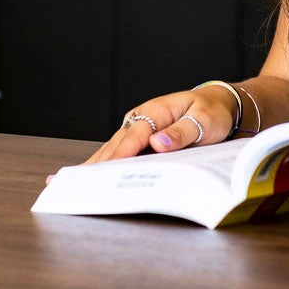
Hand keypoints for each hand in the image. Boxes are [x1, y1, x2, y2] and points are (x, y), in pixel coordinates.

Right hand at [68, 86, 239, 171]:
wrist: (217, 105)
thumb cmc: (211, 112)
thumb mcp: (204, 120)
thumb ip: (181, 132)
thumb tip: (158, 143)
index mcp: (155, 111)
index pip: (134, 135)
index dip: (120, 154)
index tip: (105, 170)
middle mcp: (140, 119)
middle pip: (116, 144)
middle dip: (97, 164)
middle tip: (75, 183)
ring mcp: (136, 130)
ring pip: (112, 150)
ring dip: (94, 167)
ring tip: (71, 183)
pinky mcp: (138, 140)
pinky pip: (119, 154)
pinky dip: (105, 166)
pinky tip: (90, 179)